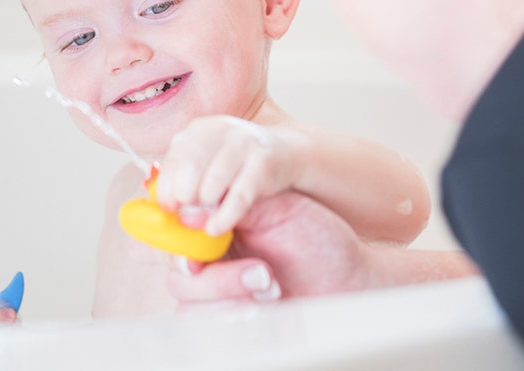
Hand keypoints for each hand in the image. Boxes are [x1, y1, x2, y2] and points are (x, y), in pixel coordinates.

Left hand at [156, 116, 308, 236]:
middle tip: (191, 214)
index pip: (171, 165)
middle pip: (187, 178)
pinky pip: (237, 199)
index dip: (167, 193)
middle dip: (186, 202)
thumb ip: (184, 179)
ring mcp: (244, 143)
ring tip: (211, 212)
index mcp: (200, 130)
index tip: (170, 210)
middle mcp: (220, 130)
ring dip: (207, 209)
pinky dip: (223, 218)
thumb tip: (161, 209)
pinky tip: (216, 228)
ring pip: (210, 190)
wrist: (288, 154)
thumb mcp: (208, 163)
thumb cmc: (239, 165)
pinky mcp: (264, 162)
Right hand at [167, 191, 373, 304]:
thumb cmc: (321, 240)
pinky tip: (269, 304)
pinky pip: (203, 321)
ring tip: (272, 285)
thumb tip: (190, 208)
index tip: (198, 237)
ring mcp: (217, 287)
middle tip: (260, 272)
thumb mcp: (282, 208)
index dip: (174, 233)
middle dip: (216, 274)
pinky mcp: (226, 315)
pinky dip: (235, 314)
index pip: (173, 225)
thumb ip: (235, 202)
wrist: (350, 278)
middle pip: (176, 267)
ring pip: (186, 298)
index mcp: (219, 219)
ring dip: (229, 293)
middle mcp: (211, 253)